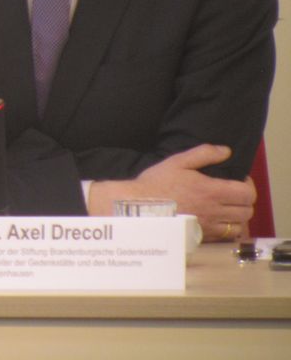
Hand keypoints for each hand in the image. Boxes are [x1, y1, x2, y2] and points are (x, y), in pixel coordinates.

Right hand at [88, 144, 255, 240]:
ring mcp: (209, 226)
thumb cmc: (156, 183)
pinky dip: (227, 228)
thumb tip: (225, 151)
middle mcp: (214, 211)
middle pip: (247, 211)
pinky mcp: (202, 236)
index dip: (248, 186)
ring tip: (226, 208)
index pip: (247, 194)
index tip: (239, 181)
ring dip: (237, 216)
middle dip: (244, 200)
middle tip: (233, 193)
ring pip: (239, 225)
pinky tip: (216, 219)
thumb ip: (204, 154)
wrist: (139, 206)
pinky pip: (225, 236)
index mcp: (211, 191)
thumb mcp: (178, 161)